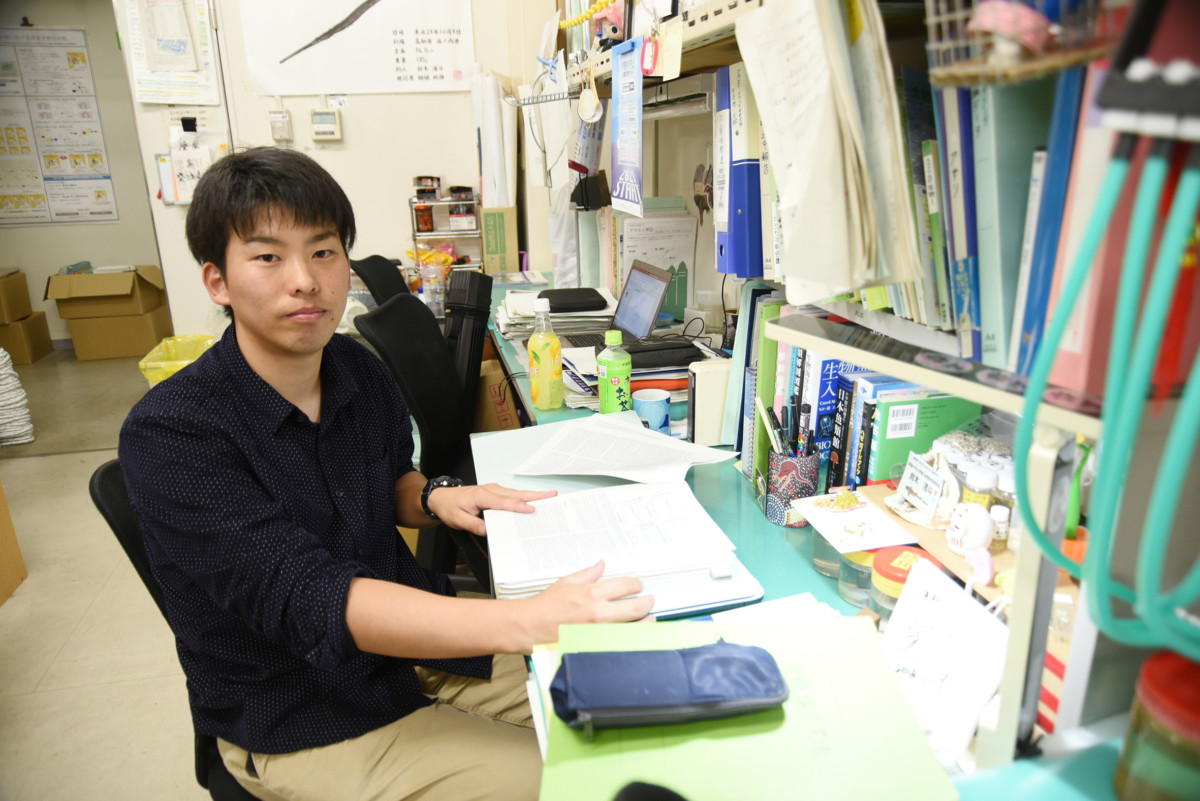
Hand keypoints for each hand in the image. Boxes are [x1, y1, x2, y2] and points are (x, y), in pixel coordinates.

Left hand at [427, 482, 556, 535]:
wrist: (441, 498)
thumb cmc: (449, 507)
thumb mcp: (458, 519)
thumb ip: (473, 524)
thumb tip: (487, 530)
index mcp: (482, 496)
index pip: (504, 502)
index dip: (519, 506)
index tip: (532, 510)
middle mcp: (490, 490)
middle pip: (516, 494)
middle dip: (535, 495)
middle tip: (552, 495)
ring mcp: (493, 490)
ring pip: (516, 493)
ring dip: (532, 495)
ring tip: (549, 497)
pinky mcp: (494, 492)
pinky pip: (512, 495)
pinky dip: (524, 497)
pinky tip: (532, 500)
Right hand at [519, 561, 655, 647]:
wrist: (530, 627)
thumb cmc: (545, 607)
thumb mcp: (566, 582)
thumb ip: (588, 573)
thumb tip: (601, 565)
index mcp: (592, 593)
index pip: (626, 586)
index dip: (637, 585)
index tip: (638, 586)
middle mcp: (598, 612)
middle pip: (636, 607)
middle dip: (647, 603)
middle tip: (649, 601)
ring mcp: (599, 631)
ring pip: (634, 627)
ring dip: (645, 622)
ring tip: (648, 619)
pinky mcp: (597, 645)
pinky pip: (622, 641)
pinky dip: (632, 637)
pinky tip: (635, 634)